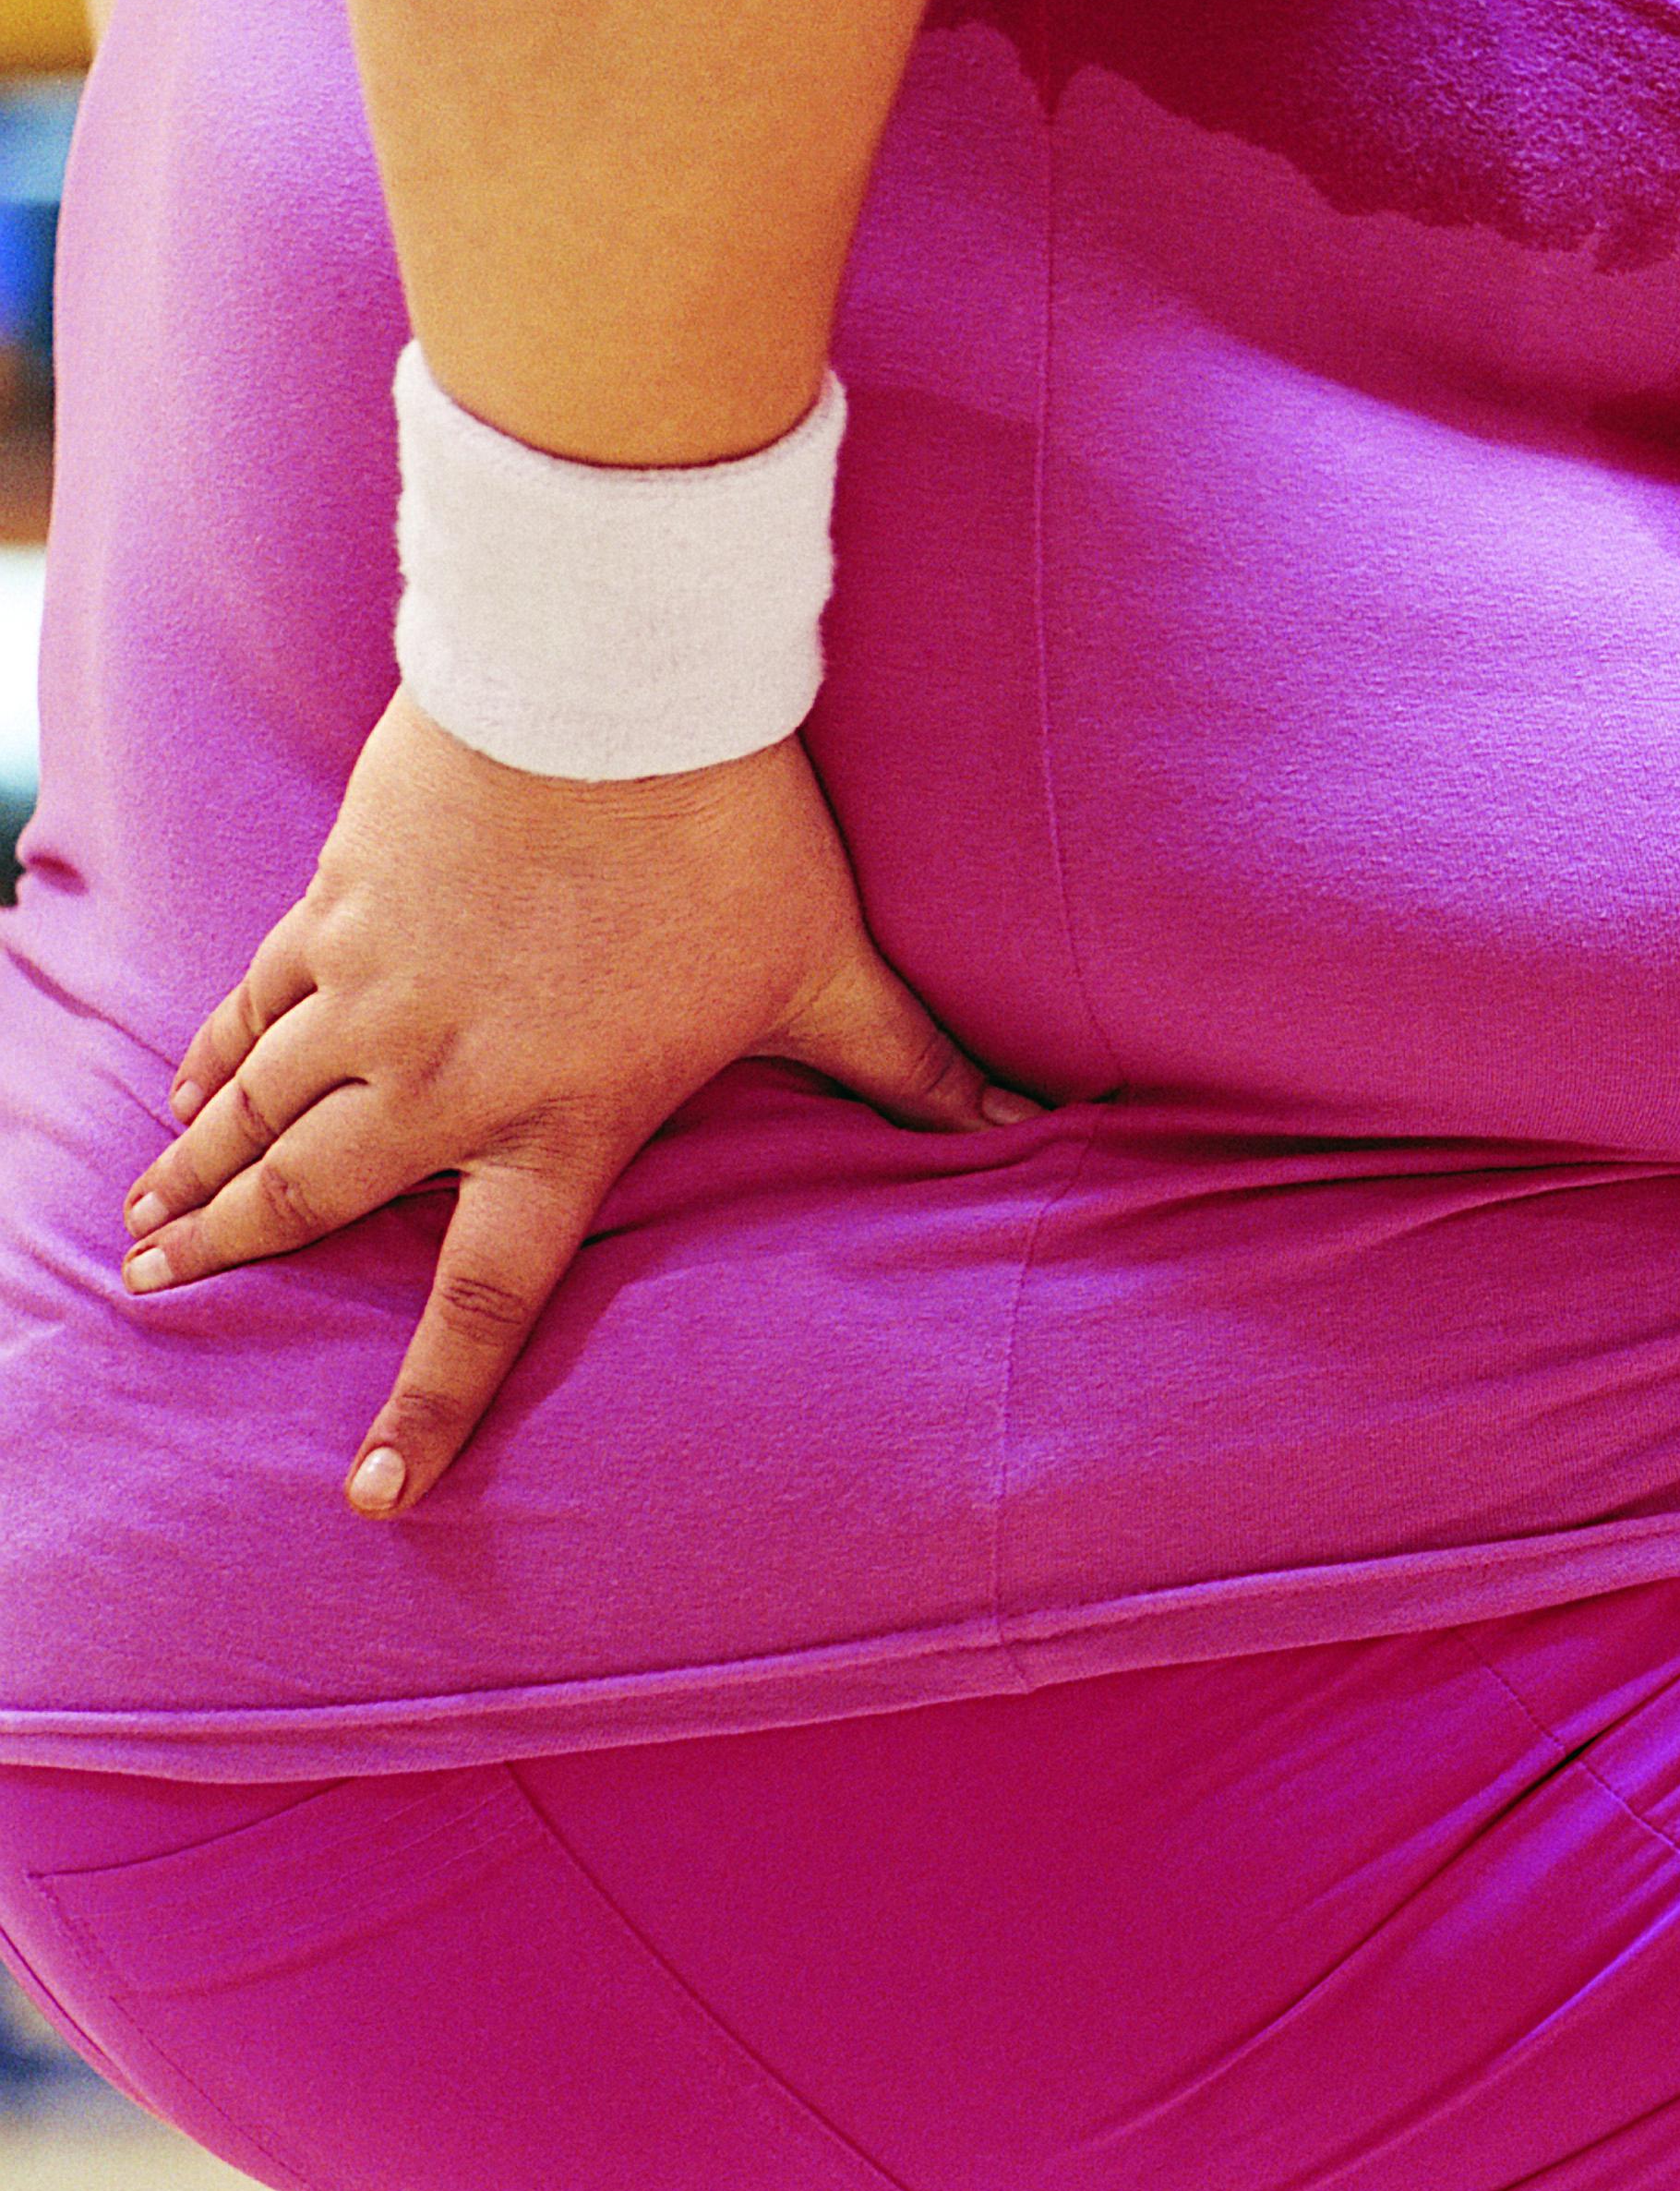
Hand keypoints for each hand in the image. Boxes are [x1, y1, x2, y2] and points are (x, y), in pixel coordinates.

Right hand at [121, 690, 1032, 1514]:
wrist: (613, 693)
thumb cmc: (733, 840)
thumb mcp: (831, 969)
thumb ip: (913, 1067)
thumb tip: (1026, 1121)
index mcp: (561, 1123)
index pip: (487, 1303)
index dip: (429, 1409)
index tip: (377, 1497)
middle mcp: (444, 1083)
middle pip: (312, 1200)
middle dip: (230, 1257)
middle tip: (161, 1299)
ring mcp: (373, 994)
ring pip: (256, 1111)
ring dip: (195, 1172)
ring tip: (142, 1231)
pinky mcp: (335, 910)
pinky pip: (252, 1007)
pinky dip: (210, 1056)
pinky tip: (180, 1091)